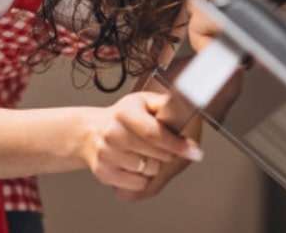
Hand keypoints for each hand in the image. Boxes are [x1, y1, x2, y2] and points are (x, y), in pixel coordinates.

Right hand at [82, 91, 203, 197]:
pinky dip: (143, 177)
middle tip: (166, 148)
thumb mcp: (143, 102)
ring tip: (146, 153)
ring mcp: (106, 154)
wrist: (91, 131)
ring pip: (148, 170)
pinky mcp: (103, 172)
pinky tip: (137, 164)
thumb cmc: (123, 116)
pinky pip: (137, 183)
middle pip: (154, 155)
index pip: (155, 133)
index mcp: (125, 113)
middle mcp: (112, 133)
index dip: (176, 144)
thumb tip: (186, 107)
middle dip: (168, 154)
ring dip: (155, 165)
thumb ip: (165, 104)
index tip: (194, 151)